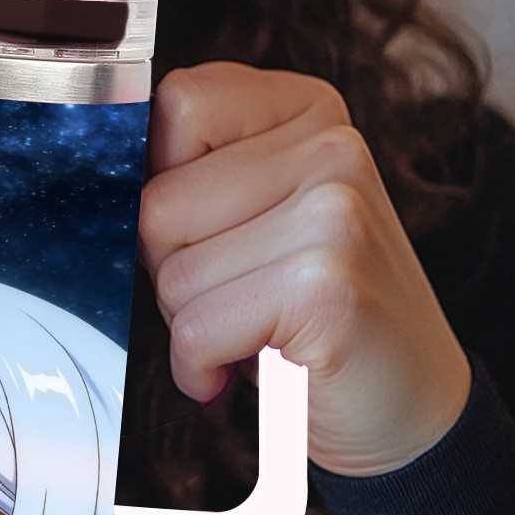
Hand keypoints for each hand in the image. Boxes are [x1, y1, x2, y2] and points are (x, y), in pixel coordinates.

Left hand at [140, 63, 470, 475]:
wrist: (414, 411)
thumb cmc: (314, 309)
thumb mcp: (263, 210)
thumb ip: (200, 168)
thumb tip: (100, 171)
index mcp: (310, 108)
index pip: (177, 103)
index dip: (164, 179)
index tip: (207, 227)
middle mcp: (332, 146)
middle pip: (159, 201)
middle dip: (174, 266)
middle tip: (239, 294)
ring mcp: (335, 211)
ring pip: (171, 270)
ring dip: (191, 322)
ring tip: (254, 328)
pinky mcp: (326, 285)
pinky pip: (197, 328)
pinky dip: (202, 366)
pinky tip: (248, 368)